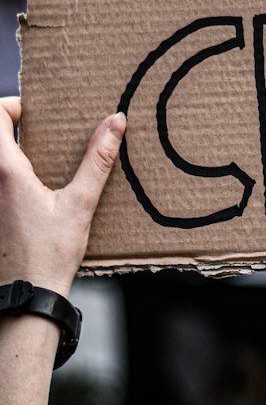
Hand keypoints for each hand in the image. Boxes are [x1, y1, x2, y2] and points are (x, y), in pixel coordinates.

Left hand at [0, 99, 124, 296]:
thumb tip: (114, 122)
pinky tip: (38, 194)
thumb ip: (98, 160)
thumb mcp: (80, 204)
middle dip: (16, 128)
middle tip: (45, 132)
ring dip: (14, 154)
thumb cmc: (48, 256)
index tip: (35, 112)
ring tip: (45, 162)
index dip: (13, 105)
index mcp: (7, 172)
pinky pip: (0, 184)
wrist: (26, 299)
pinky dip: (14, 177)